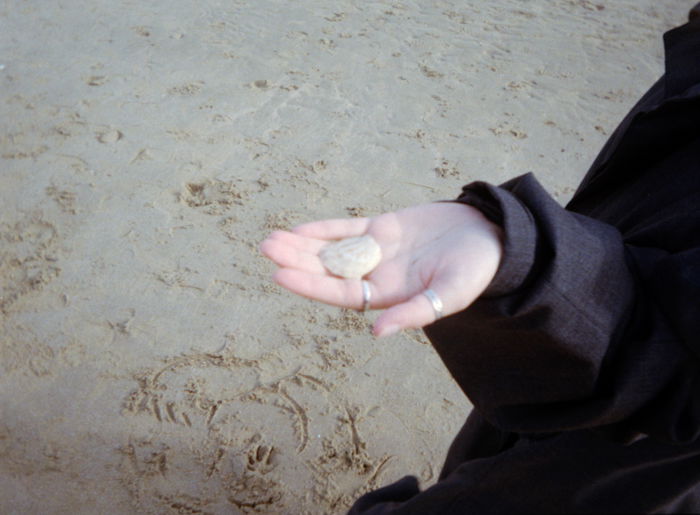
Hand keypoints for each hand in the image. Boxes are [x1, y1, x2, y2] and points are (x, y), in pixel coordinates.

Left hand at [259, 202, 502, 336]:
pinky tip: (301, 228)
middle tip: (266, 248)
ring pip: (332, 248)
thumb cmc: (475, 270)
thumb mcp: (449, 295)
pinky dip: (326, 228)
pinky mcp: (384, 228)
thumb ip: (414, 313)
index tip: (280, 275)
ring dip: (303, 244)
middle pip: (329, 270)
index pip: (341, 293)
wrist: (491, 237)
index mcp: (389, 296)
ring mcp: (378, 250)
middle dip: (298, 260)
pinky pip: (349, 228)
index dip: (311, 285)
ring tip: (271, 239)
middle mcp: (377, 275)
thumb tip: (376, 333)